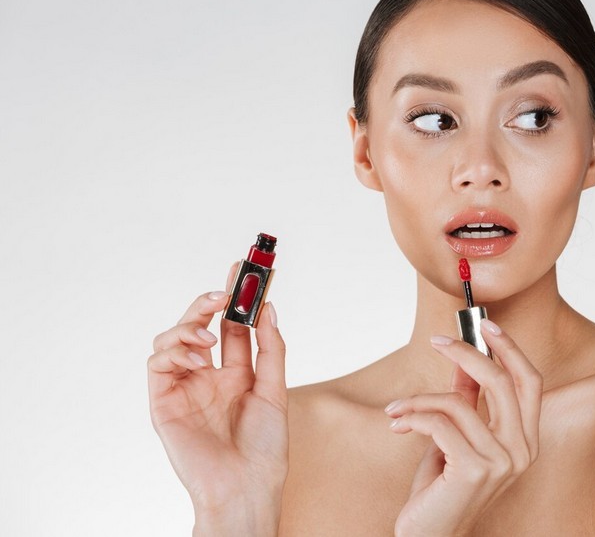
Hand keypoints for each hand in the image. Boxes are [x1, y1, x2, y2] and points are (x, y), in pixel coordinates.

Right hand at [147, 267, 287, 535]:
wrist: (246, 486)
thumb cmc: (264, 447)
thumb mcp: (274, 389)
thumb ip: (270, 348)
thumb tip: (268, 308)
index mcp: (235, 374)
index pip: (231, 326)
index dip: (237, 298)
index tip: (245, 270)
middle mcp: (207, 377)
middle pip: (199, 325)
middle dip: (209, 302)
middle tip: (225, 289)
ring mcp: (183, 388)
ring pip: (172, 339)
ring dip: (189, 326)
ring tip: (209, 335)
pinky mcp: (163, 402)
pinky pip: (158, 364)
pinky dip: (174, 349)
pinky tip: (196, 354)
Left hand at [385, 320, 541, 536]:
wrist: (429, 536)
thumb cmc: (443, 489)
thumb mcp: (456, 437)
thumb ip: (467, 402)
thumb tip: (465, 362)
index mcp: (526, 440)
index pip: (529, 381)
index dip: (510, 348)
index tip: (485, 324)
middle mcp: (522, 450)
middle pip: (501, 381)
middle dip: (466, 353)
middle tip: (437, 341)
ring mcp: (502, 462)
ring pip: (459, 402)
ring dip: (419, 399)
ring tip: (396, 408)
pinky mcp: (475, 470)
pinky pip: (439, 423)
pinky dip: (412, 417)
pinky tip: (397, 425)